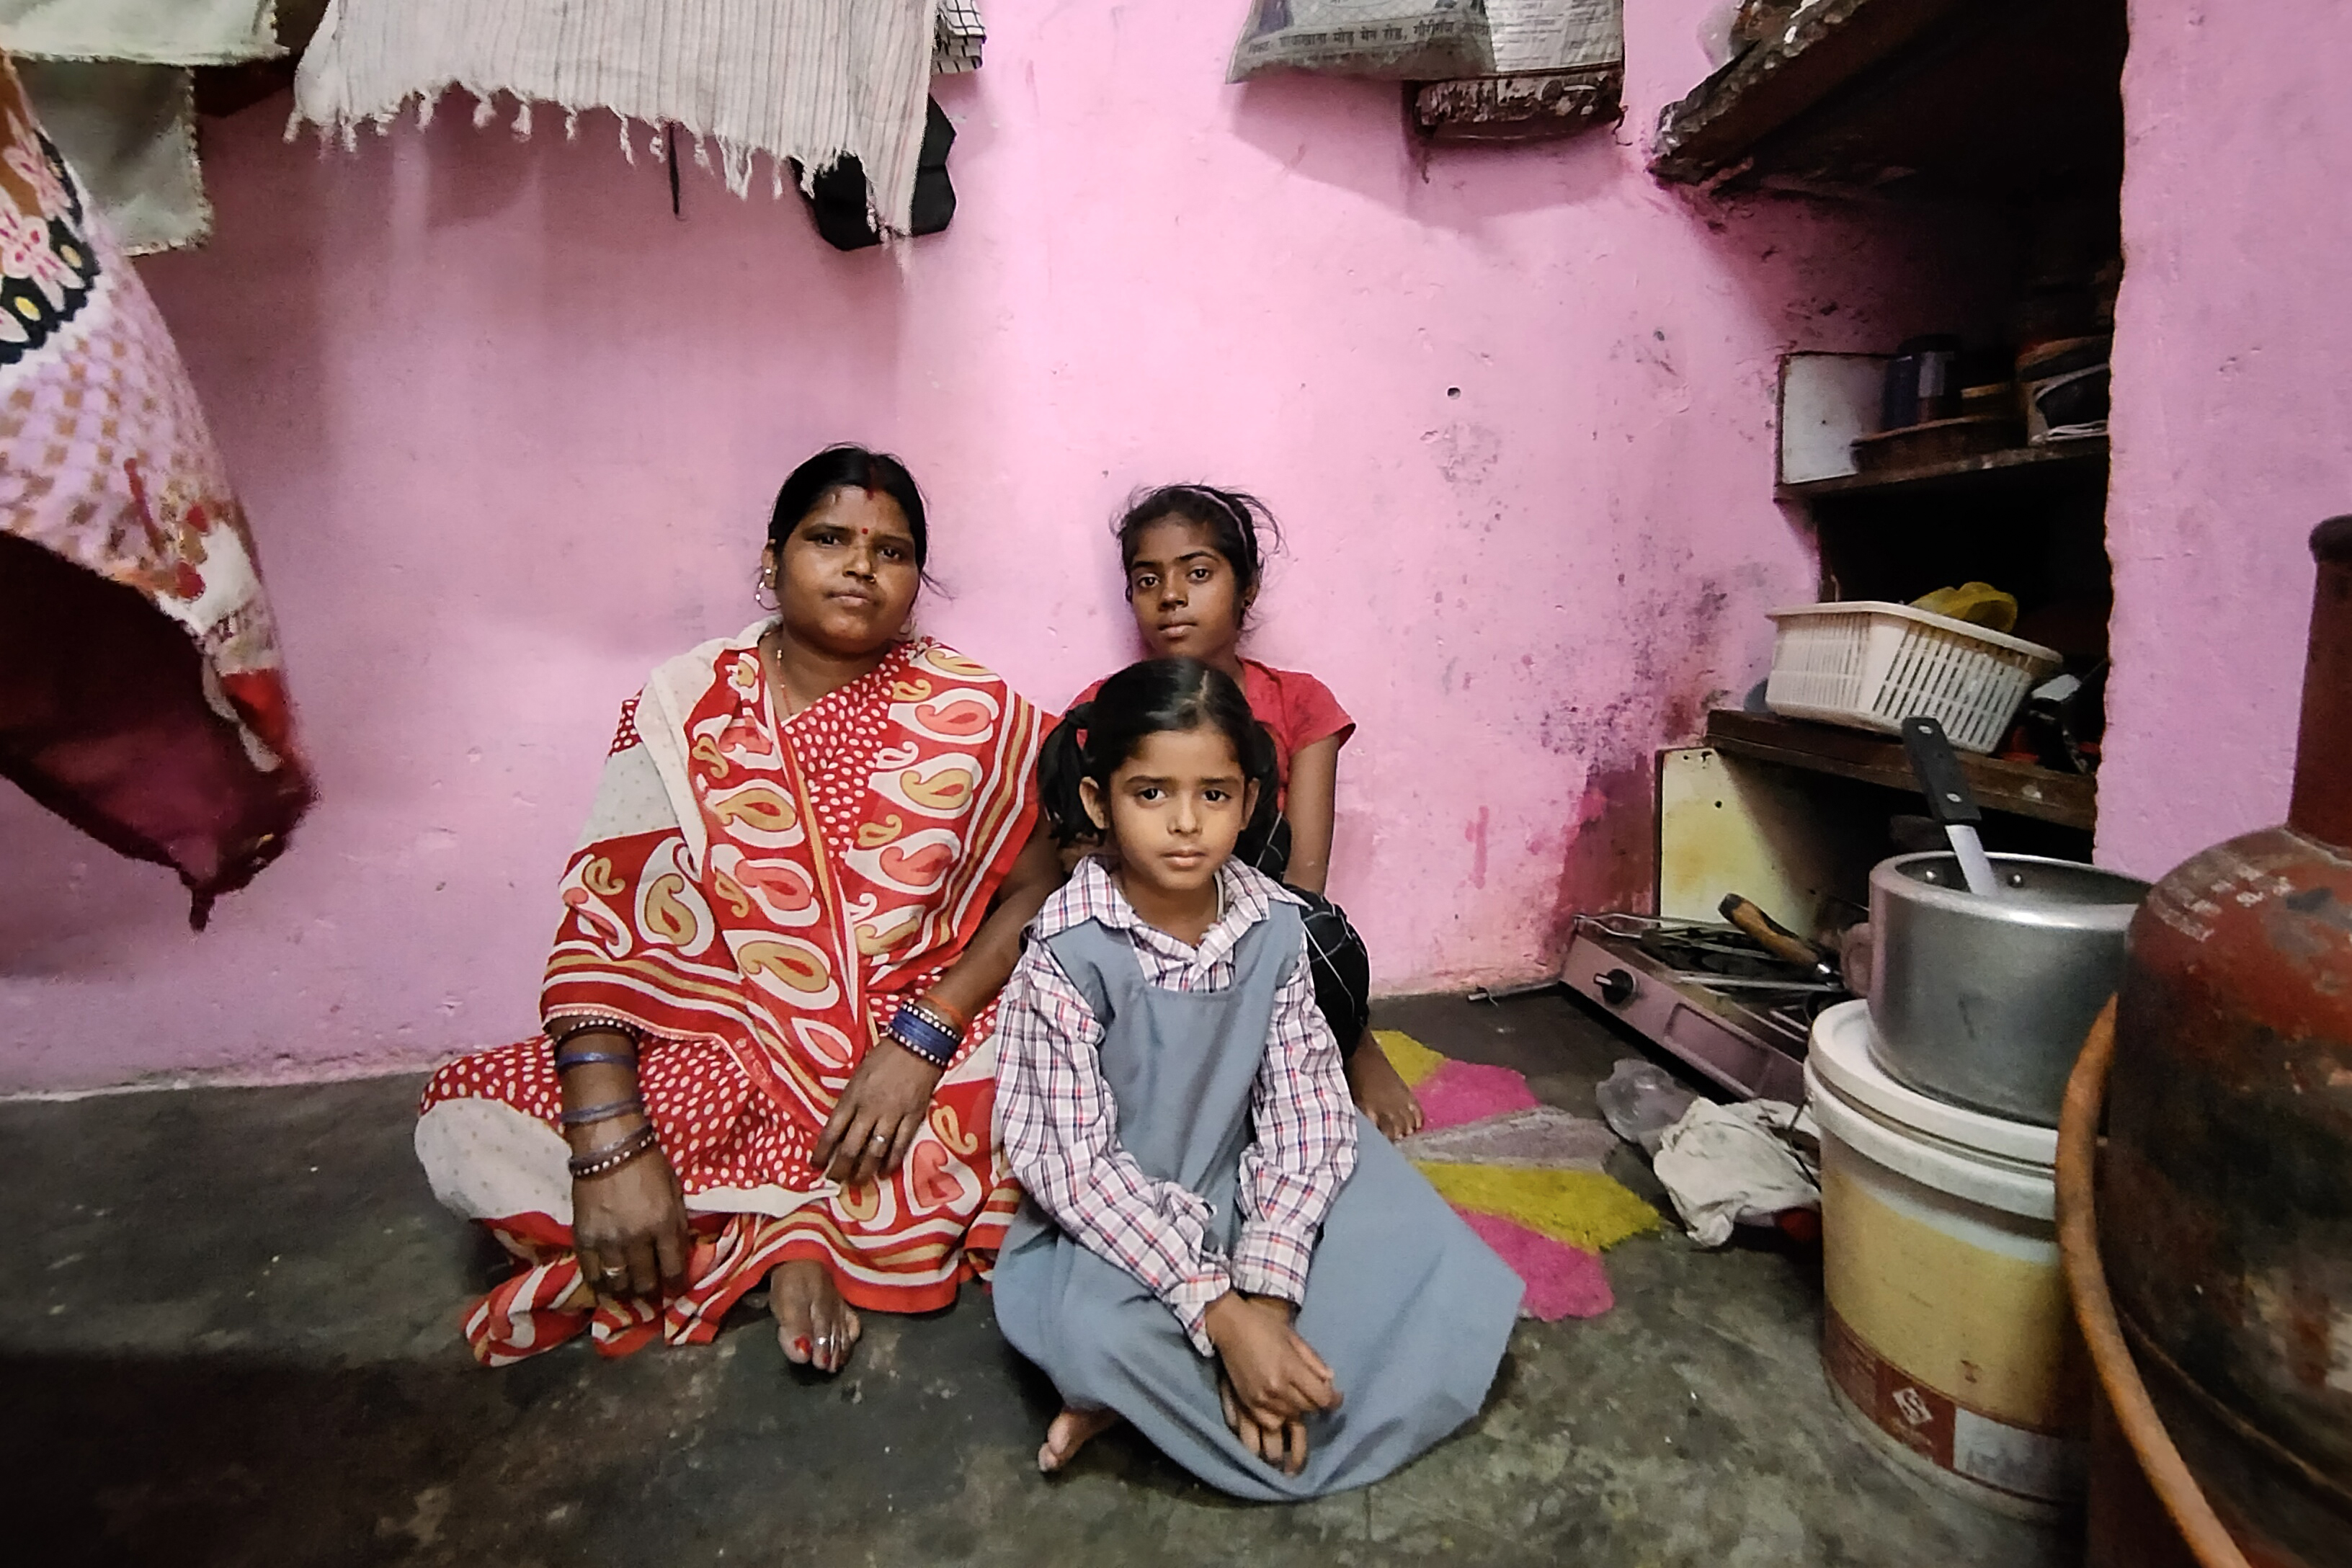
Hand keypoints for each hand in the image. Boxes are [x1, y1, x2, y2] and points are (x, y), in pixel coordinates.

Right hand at [572, 1138, 689, 1298]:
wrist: (608, 1147)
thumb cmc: (648, 1165)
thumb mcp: (675, 1194)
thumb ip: (677, 1227)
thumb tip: (678, 1257)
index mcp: (664, 1224)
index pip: (673, 1270)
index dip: (675, 1286)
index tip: (674, 1290)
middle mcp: (636, 1238)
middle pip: (645, 1283)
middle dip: (651, 1292)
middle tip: (651, 1292)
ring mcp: (607, 1241)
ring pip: (618, 1285)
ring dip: (626, 1293)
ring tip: (629, 1292)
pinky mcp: (583, 1240)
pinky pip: (591, 1276)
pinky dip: (599, 1288)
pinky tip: (606, 1290)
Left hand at [814, 1034, 944, 1186]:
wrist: (918, 1043)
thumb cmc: (884, 1055)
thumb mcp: (858, 1074)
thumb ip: (850, 1100)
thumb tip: (841, 1126)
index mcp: (852, 1096)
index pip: (831, 1131)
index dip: (821, 1152)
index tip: (815, 1167)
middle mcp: (869, 1109)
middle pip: (850, 1147)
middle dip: (840, 1169)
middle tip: (835, 1181)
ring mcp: (892, 1115)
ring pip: (874, 1152)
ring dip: (864, 1171)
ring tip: (857, 1182)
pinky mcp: (913, 1117)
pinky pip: (900, 1146)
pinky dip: (891, 1162)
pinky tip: (884, 1173)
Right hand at [1203, 1291, 1339, 1469]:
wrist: (1230, 1326)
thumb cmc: (1264, 1325)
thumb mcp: (1294, 1338)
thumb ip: (1314, 1361)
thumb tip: (1330, 1380)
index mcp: (1290, 1368)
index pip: (1321, 1397)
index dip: (1334, 1401)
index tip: (1337, 1397)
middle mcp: (1276, 1387)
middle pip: (1307, 1408)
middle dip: (1317, 1402)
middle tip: (1317, 1393)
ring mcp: (1260, 1398)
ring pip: (1290, 1417)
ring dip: (1299, 1409)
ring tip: (1299, 1398)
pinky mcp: (1247, 1402)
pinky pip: (1270, 1421)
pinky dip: (1280, 1418)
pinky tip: (1282, 1407)